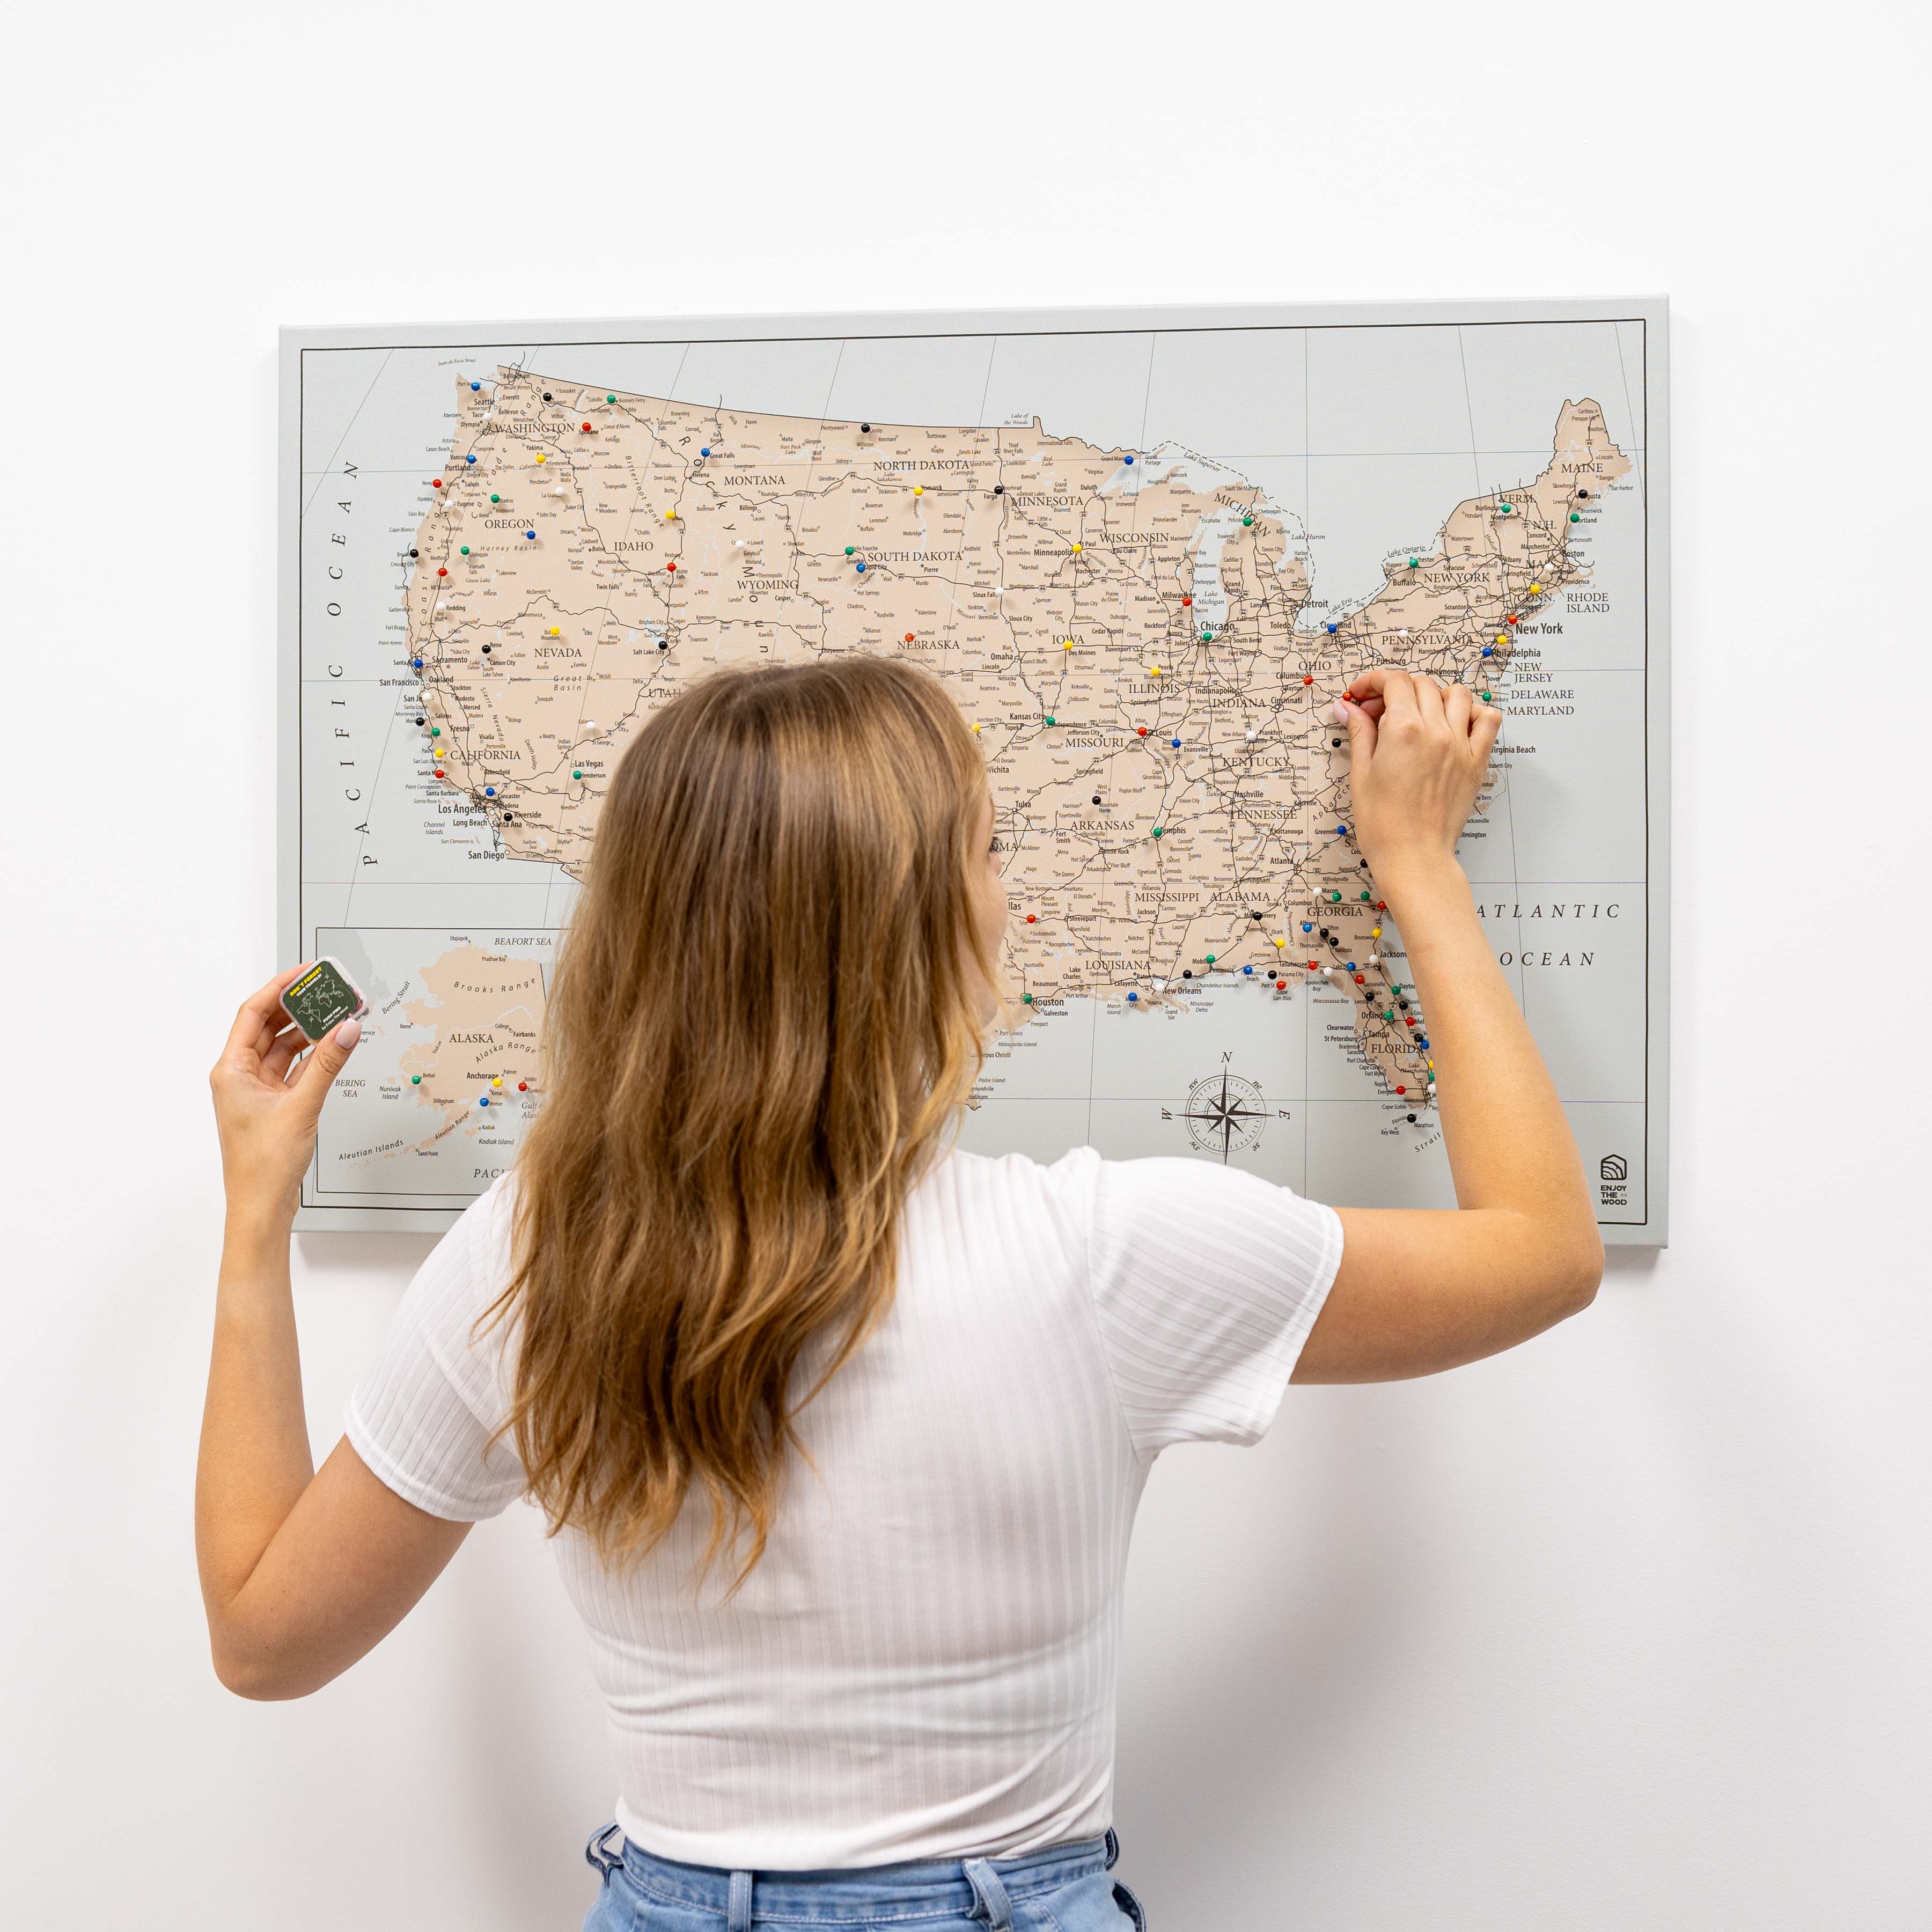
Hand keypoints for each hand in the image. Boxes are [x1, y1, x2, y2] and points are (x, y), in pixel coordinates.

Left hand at [209, 967, 360, 1230]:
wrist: (261, 1207)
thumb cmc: (263, 1166)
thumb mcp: (301, 1106)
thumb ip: (327, 1063)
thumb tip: (346, 1029)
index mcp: (230, 1071)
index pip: (252, 1013)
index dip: (279, 987)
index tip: (305, 972)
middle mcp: (239, 1076)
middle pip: (268, 1026)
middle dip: (299, 1007)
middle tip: (328, 991)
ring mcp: (256, 1091)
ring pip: (283, 1047)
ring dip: (309, 1031)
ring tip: (337, 1015)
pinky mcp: (273, 1104)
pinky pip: (294, 1068)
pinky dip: (313, 1056)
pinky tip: (333, 1046)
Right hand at [1334, 669, 1501, 884]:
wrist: (1413, 857)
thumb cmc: (1383, 825)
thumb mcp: (1360, 774)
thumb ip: (1359, 733)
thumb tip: (1347, 708)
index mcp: (1403, 731)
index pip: (1394, 682)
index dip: (1373, 681)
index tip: (1361, 694)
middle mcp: (1436, 732)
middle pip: (1421, 685)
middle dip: (1397, 690)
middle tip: (1379, 713)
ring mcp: (1461, 745)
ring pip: (1456, 693)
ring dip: (1434, 696)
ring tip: (1418, 715)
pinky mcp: (1476, 761)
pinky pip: (1488, 719)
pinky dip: (1474, 712)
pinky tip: (1454, 724)